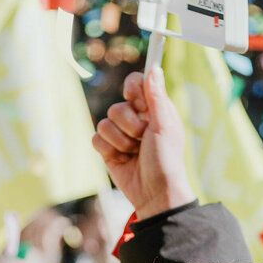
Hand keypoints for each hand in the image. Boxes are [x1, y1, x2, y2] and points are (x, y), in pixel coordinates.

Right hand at [92, 68, 193, 218]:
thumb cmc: (166, 159)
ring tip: (134, 153)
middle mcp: (135, 118)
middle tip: (143, 139)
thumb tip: (154, 69)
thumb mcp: (165, 126)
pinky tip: (123, 160)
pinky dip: (109, 150)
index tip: (136, 100)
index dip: (132, 90)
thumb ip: (156, 97)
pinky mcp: (108, 149)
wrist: (154, 193)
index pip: (135, 83)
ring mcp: (120, 134)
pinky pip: (96, 139)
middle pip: (117, 106)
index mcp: (153, 108)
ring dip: (121, 141)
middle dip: (129, 126)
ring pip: (104, 123)